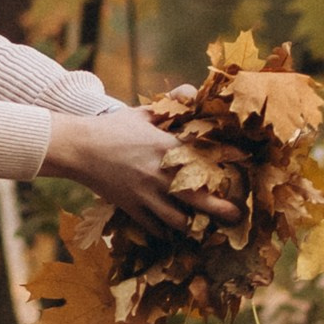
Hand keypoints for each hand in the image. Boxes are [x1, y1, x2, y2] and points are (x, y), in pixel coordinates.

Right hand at [45, 105, 235, 227]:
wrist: (78, 148)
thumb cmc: (112, 129)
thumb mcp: (143, 113)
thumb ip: (170, 105)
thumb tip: (192, 91)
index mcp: (167, 147)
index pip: (207, 156)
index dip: (229, 161)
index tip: (245, 164)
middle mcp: (160, 174)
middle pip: (199, 199)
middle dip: (222, 210)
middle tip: (237, 216)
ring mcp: (145, 194)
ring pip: (178, 220)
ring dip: (193, 225)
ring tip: (203, 226)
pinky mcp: (131, 207)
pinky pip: (155, 228)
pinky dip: (166, 232)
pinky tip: (172, 230)